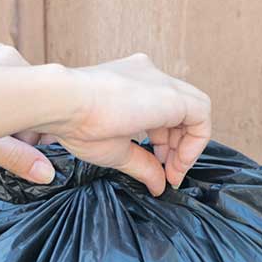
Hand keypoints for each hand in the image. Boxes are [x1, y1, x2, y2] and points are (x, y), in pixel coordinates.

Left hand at [0, 43, 59, 184]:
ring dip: (9, 119)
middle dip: (22, 127)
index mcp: (13, 66)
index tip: (23, 153)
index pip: (44, 106)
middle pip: (32, 100)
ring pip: (18, 96)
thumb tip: (47, 174)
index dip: (37, 135)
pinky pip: (3, 88)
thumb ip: (16, 157)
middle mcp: (6, 55)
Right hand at [0, 45, 210, 195]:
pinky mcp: (170, 93)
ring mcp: (159, 80)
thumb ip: (140, 164)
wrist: (60, 99)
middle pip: (179, 108)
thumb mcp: (113, 149)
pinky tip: (176, 166)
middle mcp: (147, 73)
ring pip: (193, 110)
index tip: (158, 167)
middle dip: (176, 144)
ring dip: (186, 145)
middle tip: (165, 172)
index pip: (159, 109)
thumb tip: (158, 187)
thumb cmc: (73, 121)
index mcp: (129, 81)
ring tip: (171, 171)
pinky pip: (201, 116)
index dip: (165, 141)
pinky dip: (195, 144)